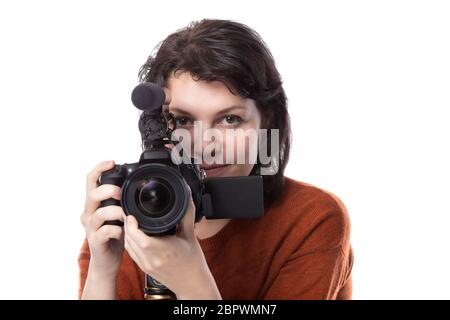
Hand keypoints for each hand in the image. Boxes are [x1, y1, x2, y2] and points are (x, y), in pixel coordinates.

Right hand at [80, 160, 125, 278]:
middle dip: (109, 190)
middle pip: (92, 194)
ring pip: (99, 213)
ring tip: (126, 216)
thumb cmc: (114, 234)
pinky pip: (106, 231)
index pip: (90, 180)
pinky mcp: (95, 241)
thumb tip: (134, 184)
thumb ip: (120, 200)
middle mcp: (88, 213)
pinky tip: (124, 232)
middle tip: (121, 193)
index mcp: (93, 203)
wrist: (107, 261)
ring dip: (116, 212)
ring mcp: (90, 227)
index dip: (99, 168)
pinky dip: (118, 229)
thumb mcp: (117, 213)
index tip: (112, 162)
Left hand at [124, 188, 220, 299]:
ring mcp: (146, 266)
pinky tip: (135, 234)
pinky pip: (131, 253)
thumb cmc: (193, 262)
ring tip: (131, 222)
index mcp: (163, 251)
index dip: (131, 225)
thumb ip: (187, 213)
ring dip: (127, 234)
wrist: (193, 283)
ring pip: (128, 247)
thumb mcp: (190, 234)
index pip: (138, 238)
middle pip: (129, 241)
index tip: (132, 214)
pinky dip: (130, 242)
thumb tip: (187, 194)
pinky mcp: (145, 269)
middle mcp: (152, 260)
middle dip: (127, 226)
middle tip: (130, 213)